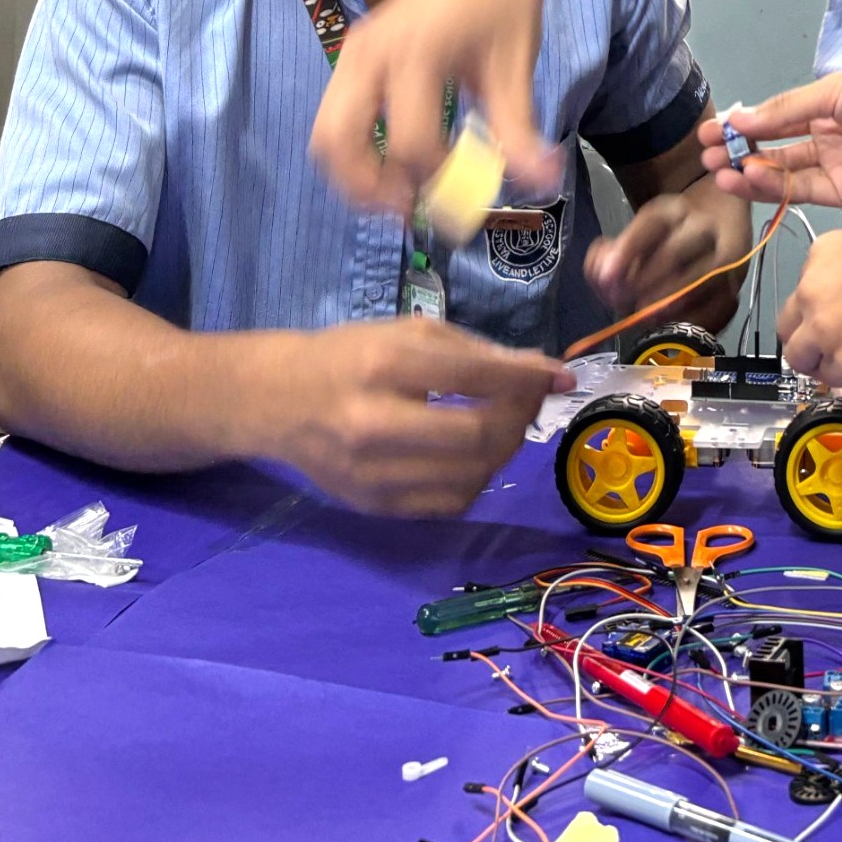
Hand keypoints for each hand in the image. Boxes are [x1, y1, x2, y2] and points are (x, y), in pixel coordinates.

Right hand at [259, 316, 570, 517]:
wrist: (279, 401)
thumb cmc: (353, 355)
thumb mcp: (412, 334)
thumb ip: (480, 353)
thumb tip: (547, 372)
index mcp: (385, 366)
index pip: (477, 377)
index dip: (529, 379)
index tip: (562, 376)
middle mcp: (375, 425)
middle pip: (478, 437)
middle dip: (521, 418)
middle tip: (532, 400)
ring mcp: (372, 475)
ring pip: (471, 476)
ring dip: (505, 448)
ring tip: (506, 421)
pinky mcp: (374, 507)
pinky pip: (450, 503)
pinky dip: (478, 477)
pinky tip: (474, 452)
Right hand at [309, 0, 563, 216]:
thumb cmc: (508, 5)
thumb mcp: (517, 69)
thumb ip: (518, 132)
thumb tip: (541, 186)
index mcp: (414, 55)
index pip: (410, 143)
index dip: (437, 181)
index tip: (467, 199)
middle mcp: (371, 52)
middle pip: (337, 141)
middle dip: (368, 188)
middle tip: (410, 212)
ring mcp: (356, 50)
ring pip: (326, 131)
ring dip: (354, 173)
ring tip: (400, 194)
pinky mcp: (356, 51)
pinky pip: (336, 112)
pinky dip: (355, 146)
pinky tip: (398, 161)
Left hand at [585, 191, 742, 324]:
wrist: (722, 224)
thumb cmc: (670, 236)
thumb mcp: (640, 234)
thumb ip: (613, 254)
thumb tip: (601, 274)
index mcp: (674, 210)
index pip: (650, 225)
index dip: (627, 251)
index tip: (606, 277)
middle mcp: (703, 226)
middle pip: (674, 253)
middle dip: (643, 282)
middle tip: (621, 302)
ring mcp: (727, 254)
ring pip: (699, 279)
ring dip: (667, 302)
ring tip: (644, 315)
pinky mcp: (738, 283)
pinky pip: (717, 304)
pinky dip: (692, 317)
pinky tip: (671, 322)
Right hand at [699, 68, 841, 209]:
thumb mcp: (832, 93)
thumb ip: (786, 112)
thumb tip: (740, 119)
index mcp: (825, 110)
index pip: (775, 121)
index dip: (743, 127)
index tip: (708, 132)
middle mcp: (826, 140)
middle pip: (775, 151)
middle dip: (739, 154)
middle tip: (705, 157)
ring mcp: (835, 170)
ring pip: (784, 174)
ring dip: (750, 173)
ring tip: (719, 172)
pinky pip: (804, 191)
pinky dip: (775, 187)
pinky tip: (748, 178)